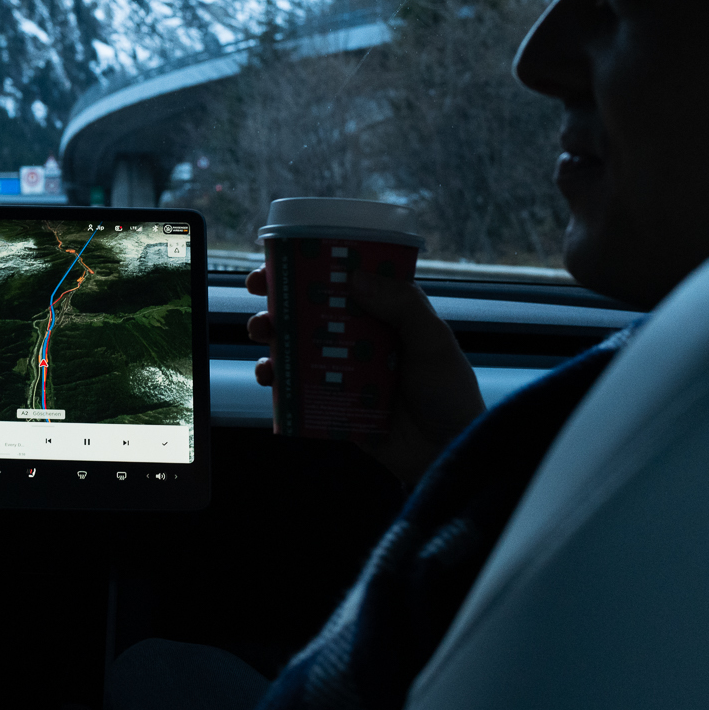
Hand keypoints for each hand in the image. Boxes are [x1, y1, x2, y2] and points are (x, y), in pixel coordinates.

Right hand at [245, 266, 484, 484]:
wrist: (446, 454)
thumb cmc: (449, 394)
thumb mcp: (433, 342)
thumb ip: (403, 306)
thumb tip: (355, 278)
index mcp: (387, 315)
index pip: (348, 280)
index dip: (317, 264)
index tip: (287, 255)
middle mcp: (361, 339)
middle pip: (313, 310)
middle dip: (281, 297)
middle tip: (259, 290)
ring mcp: (343, 371)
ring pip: (297, 345)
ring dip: (272, 334)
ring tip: (262, 332)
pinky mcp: (331, 403)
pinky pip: (295, 388)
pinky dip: (276, 379)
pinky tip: (269, 376)